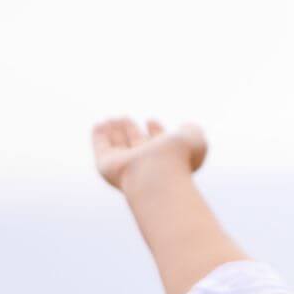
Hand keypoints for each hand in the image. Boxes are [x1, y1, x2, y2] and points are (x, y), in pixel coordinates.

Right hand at [91, 116, 207, 190]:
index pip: (158, 144)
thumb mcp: (195, 139)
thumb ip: (192, 131)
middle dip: (131, 130)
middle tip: (125, 118)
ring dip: (116, 131)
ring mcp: (126, 165)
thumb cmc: (180, 158)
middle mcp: (145, 164)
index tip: (150, 120)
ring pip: (118, 146)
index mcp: (166, 159)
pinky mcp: (107, 165)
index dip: (155, 131)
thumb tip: (185, 126)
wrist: (158, 175)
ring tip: (114, 119)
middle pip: (136, 145)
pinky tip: (99, 125)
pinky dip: (99, 136)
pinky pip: (101, 148)